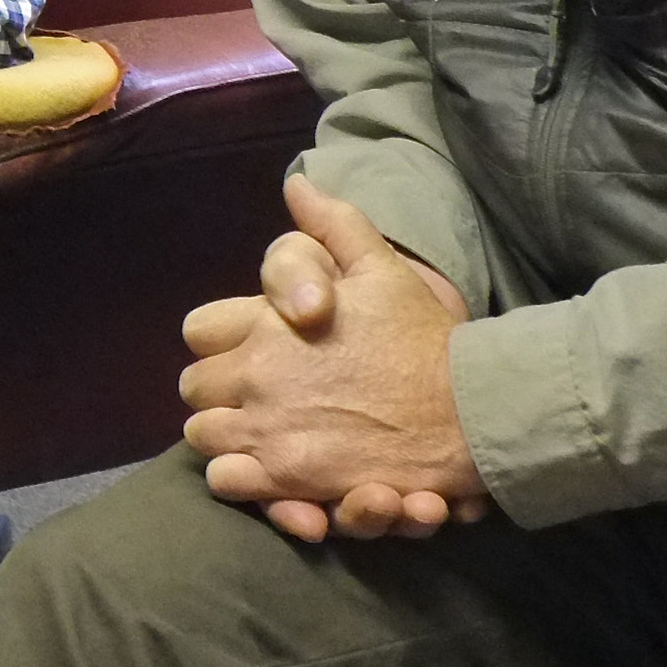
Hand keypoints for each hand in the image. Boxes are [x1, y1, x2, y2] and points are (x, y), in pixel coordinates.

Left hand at [177, 175, 485, 542]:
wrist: (472, 410)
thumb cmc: (424, 337)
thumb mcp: (382, 270)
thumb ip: (334, 228)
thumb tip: (297, 185)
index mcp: (268, 323)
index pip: (198, 331)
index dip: (220, 341)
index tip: (248, 350)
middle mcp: (258, 375)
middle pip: (194, 387)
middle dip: (220, 391)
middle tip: (258, 397)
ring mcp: (270, 430)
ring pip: (203, 435)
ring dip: (226, 435)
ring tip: (262, 435)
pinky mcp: (289, 479)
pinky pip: (226, 480)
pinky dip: (239, 479)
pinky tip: (266, 473)